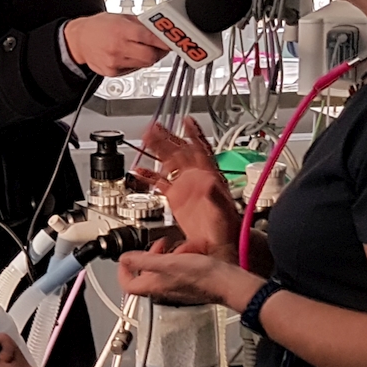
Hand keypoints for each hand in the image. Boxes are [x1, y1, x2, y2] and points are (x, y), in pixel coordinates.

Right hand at [62, 13, 167, 76]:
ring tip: (142, 48)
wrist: (78, 40)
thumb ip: (141, 24)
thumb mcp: (121, 17)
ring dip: (148, 57)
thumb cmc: (99, 27)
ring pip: (144, 64)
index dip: (165, 41)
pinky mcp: (112, 72)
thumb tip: (160, 29)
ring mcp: (115, 62)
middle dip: (159, 52)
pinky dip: (136, 63)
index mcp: (122, 30)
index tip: (172, 40)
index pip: (152, 38)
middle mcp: (119, 47)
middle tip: (160, 47)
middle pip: (151, 57)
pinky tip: (128, 54)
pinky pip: (133, 69)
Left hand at [117, 247, 256, 308]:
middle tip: (157, 247)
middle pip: (145, 273)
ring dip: (167, 255)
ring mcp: (176, 286)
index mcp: (154, 286)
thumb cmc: (203, 276)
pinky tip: (190, 252)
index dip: (122, 271)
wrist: (228, 283)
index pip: (128, 284)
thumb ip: (144, 260)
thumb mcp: (169, 263)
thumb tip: (124, 258)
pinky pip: (178, 268)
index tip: (125, 258)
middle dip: (149, 256)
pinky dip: (181, 257)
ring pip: (162, 269)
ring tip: (177, 248)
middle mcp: (163, 289)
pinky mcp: (189, 282)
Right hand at [135, 120, 239, 255]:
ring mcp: (186, 187)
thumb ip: (215, 197)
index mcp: (209, 177)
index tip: (186, 120)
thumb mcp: (223, 212)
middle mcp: (196, 178)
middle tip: (153, 127)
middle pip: (180, 152)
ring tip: (145, 139)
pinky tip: (139, 172)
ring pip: (169, 163)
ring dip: (157, 151)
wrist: (220, 246)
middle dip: (166, 138)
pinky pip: (161, 183)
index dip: (194, 134)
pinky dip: (149, 177)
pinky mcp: (177, 198)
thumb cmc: (227, 229)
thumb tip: (208, 183)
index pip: (200, 150)